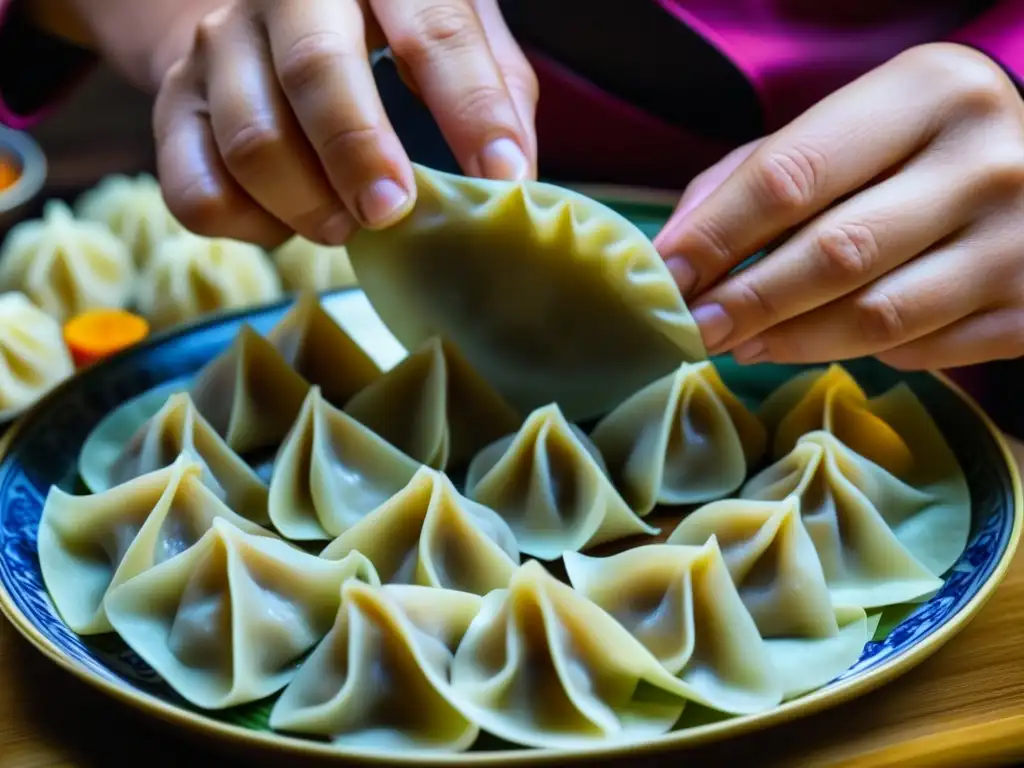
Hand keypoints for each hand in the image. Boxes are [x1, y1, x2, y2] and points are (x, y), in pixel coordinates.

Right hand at [152, 0, 537, 247]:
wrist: (268, 16)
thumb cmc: (381, 30)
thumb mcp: (450, 29)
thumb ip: (492, 86)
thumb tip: (512, 174)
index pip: (433, 29)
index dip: (471, 108)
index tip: (502, 175)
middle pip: (316, 70)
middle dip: (359, 153)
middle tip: (392, 211)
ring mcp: (218, 47)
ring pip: (252, 140)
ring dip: (306, 203)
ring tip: (346, 223)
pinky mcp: (175, 106)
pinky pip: (196, 189)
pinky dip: (248, 225)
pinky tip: (285, 220)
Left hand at [655, 43, 1023, 370]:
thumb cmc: (914, 151)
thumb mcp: (843, 130)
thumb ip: (752, 177)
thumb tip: (674, 252)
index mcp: (929, 92)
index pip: (793, 174)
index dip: (717, 235)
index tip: (665, 278)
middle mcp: (986, 160)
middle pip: (834, 253)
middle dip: (746, 300)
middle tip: (695, 328)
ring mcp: (1020, 239)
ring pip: (877, 318)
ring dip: (791, 340)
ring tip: (743, 342)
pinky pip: (924, 352)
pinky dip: (862, 354)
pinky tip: (825, 340)